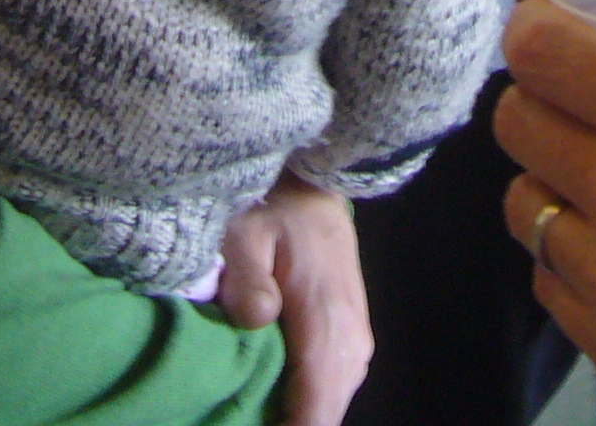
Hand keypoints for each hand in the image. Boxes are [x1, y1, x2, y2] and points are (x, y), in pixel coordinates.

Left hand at [218, 173, 368, 425]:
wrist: (312, 194)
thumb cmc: (274, 212)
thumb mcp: (246, 234)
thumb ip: (247, 278)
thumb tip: (255, 319)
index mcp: (327, 322)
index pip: (316, 409)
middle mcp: (350, 343)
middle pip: (324, 416)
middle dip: (287, 425)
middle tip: (239, 419)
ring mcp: (356, 344)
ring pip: (330, 406)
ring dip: (298, 415)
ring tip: (253, 413)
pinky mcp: (352, 342)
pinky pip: (333, 390)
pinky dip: (307, 403)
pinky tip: (277, 400)